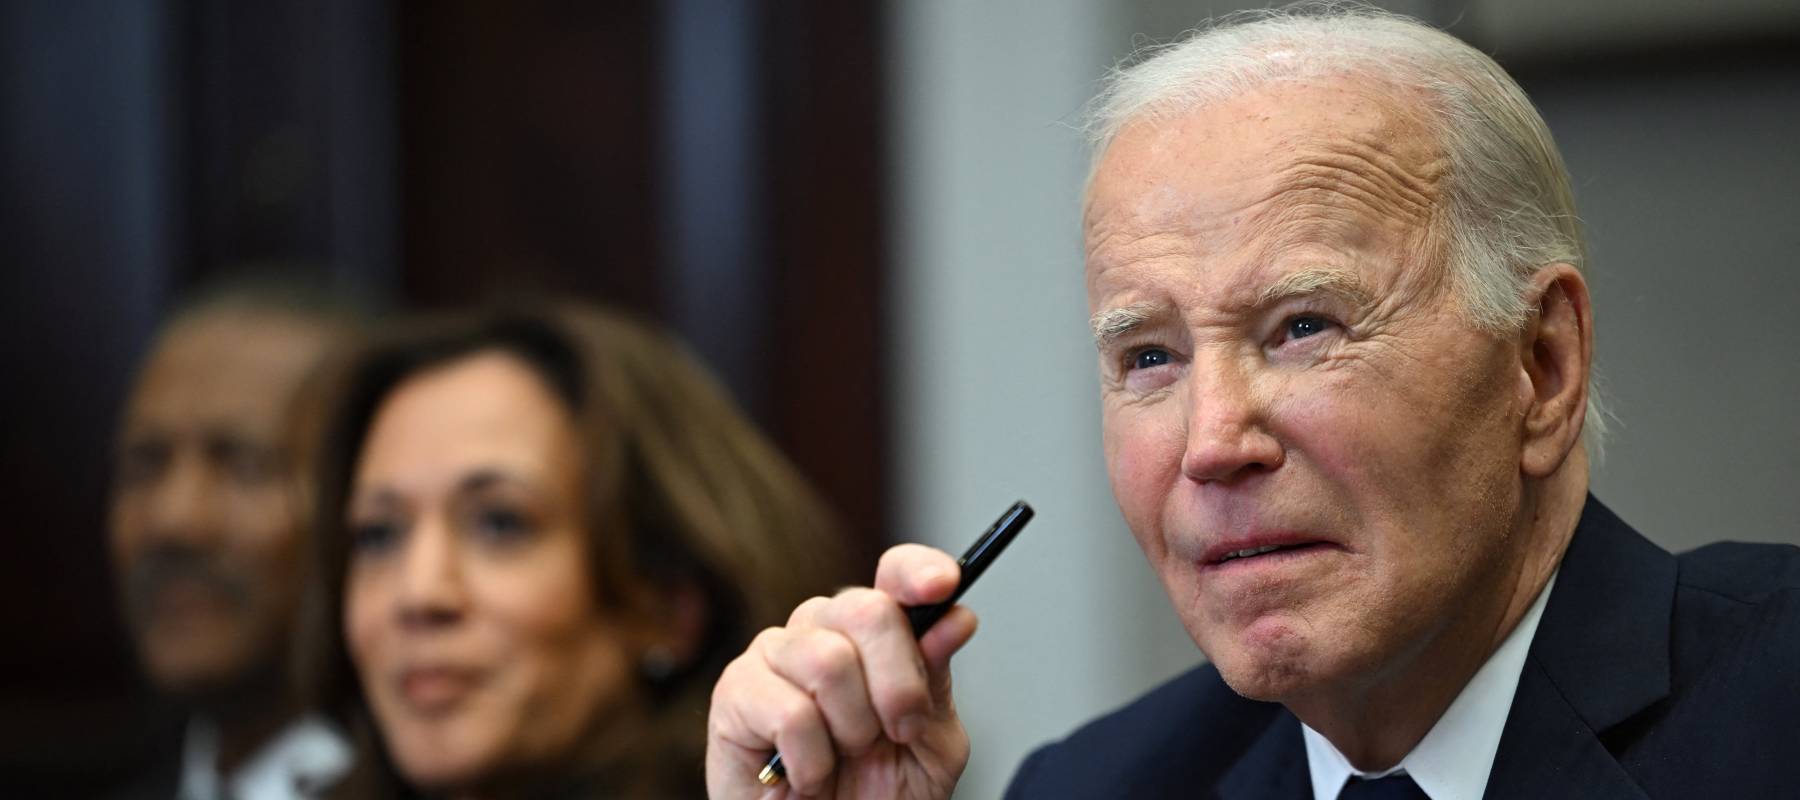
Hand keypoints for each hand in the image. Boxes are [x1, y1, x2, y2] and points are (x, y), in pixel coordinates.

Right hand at [706, 544, 978, 798]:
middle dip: (897, 685)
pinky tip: (806, 776)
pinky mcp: (735, 691)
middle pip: (868, 609)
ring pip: (828, 659)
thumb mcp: (930, 744)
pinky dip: (812, 761)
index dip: (919, 569)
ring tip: (841, 758)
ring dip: (851, 729)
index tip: (943, 586)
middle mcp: (823, 628)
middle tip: (898, 733)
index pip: (896, 572)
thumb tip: (955, 619)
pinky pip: (791, 711)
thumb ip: (937, 681)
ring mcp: (775, 654)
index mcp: (874, 633)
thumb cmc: (875, 795)